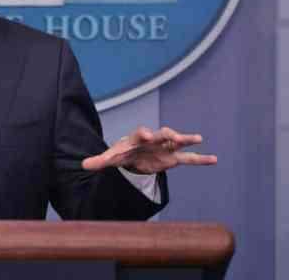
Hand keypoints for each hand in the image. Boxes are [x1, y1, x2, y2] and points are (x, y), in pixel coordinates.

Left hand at [81, 126, 217, 173]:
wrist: (133, 155)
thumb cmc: (122, 153)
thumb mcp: (110, 157)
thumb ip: (99, 160)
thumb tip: (83, 165)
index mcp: (138, 138)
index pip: (141, 133)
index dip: (144, 133)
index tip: (147, 135)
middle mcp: (154, 139)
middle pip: (162, 133)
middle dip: (168, 134)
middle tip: (175, 136)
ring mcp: (165, 148)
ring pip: (178, 142)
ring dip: (187, 140)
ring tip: (198, 139)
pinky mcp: (173, 158)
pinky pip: (189, 158)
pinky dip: (200, 159)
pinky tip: (214, 159)